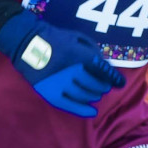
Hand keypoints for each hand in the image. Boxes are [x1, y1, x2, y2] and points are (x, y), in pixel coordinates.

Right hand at [0, 12, 124, 116]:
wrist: (27, 43)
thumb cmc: (54, 37)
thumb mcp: (75, 35)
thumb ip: (92, 48)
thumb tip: (104, 62)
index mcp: (77, 54)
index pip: (101, 68)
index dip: (113, 77)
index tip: (120, 83)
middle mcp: (70, 70)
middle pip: (94, 83)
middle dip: (103, 86)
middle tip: (105, 86)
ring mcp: (59, 83)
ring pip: (84, 95)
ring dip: (94, 95)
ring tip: (97, 94)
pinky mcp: (50, 93)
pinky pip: (69, 105)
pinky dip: (82, 110)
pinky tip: (92, 111)